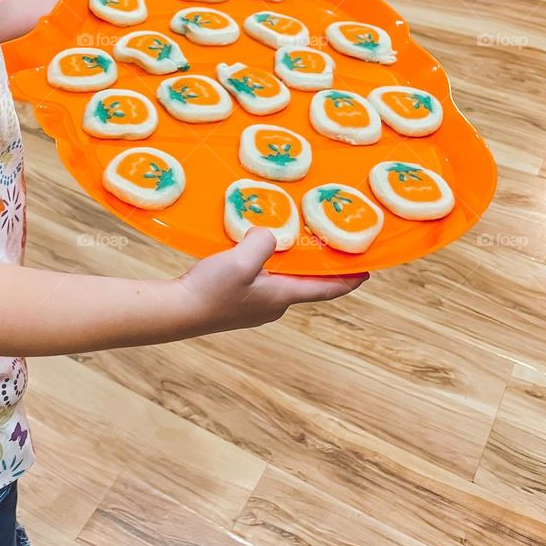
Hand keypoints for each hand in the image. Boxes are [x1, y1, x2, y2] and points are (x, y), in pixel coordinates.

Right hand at [176, 228, 368, 334]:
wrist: (177, 312)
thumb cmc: (211, 291)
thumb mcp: (241, 261)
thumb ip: (263, 242)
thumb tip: (268, 234)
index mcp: (282, 297)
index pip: (326, 289)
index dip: (349, 279)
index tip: (368, 269)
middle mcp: (273, 304)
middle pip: (305, 281)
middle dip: (317, 263)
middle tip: (326, 239)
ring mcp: (254, 304)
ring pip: (281, 278)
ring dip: (289, 261)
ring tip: (290, 236)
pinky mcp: (236, 300)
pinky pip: (261, 277)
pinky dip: (266, 262)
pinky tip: (253, 247)